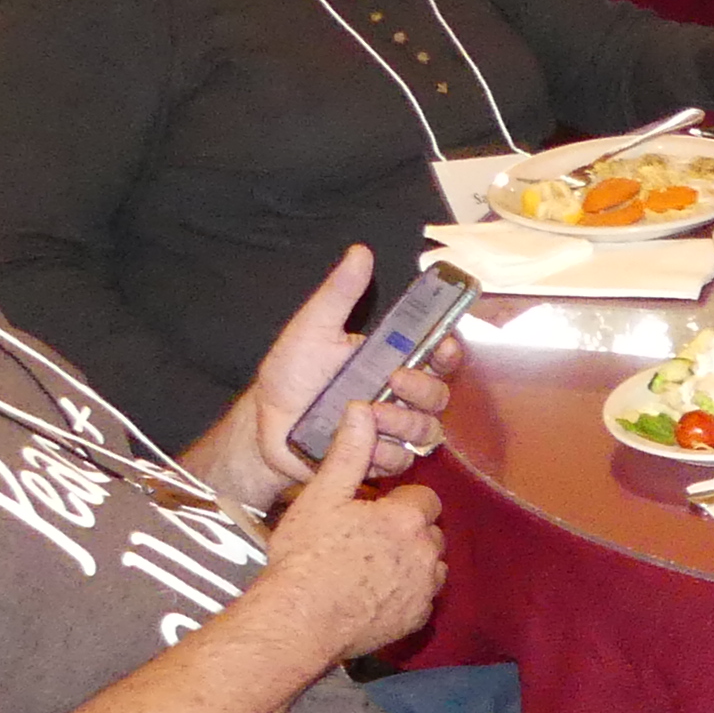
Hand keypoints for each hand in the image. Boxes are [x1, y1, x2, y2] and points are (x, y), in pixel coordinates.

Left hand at [242, 246, 457, 498]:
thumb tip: (360, 252)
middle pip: (440, 396)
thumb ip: (339, 293)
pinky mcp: (378, 459)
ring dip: (403, 423)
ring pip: (427, 431)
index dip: (449, 352)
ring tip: (367, 414)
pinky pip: (402, 460)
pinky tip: (358, 443)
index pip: (438, 355)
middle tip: (394, 380)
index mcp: (391, 360)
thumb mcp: (312, 328)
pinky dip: (383, 452)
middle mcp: (399, 396)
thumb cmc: (289, 376)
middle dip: (423, 388)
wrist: (264, 426)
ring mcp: (391, 430)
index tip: (443, 347)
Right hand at [258, 401, 446, 664]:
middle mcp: (425, 553)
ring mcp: (424, 589)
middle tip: (366, 540)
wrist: (300, 620)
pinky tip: (373, 594)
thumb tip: (361, 408)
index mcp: (406, 519)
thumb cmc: (306, 556)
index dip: (397, 503)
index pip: (423, 498)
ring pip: (431, 566)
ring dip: (411, 562)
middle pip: (429, 532)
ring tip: (369, 567)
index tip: (371, 512)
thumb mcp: (322, 496)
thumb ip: (349, 453)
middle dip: (407, 532)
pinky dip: (406, 594)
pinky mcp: (416, 618)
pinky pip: (422, 598)